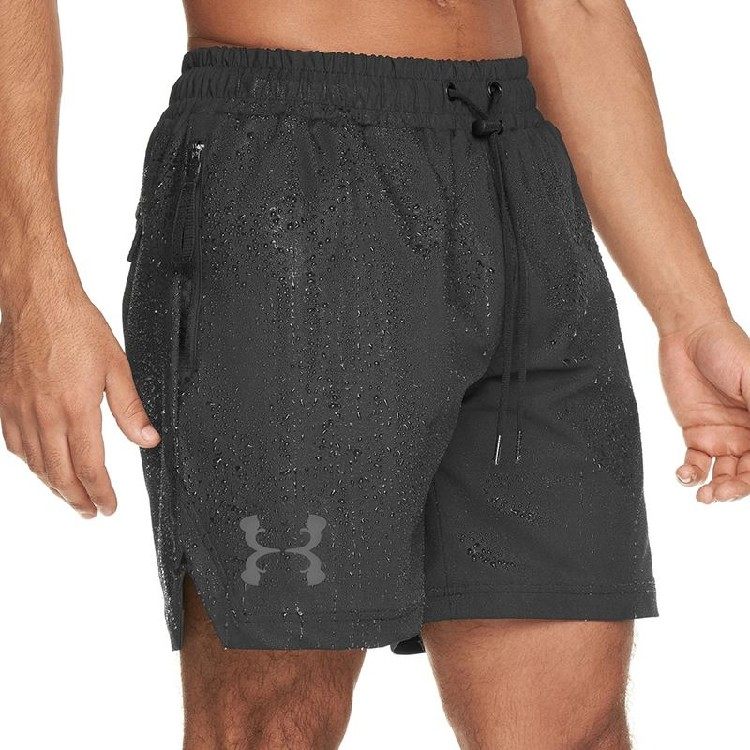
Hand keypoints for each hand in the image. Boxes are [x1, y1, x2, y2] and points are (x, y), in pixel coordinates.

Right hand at [0, 280, 159, 517]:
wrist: (37, 301)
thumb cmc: (77, 328)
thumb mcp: (117, 367)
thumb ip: (131, 409)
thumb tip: (148, 439)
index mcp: (76, 409)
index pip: (90, 467)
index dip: (102, 493)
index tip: (110, 506)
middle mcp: (44, 415)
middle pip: (60, 473)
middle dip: (78, 499)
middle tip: (91, 511)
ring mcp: (20, 410)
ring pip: (35, 463)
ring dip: (54, 485)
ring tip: (70, 496)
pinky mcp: (4, 401)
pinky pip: (15, 444)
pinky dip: (30, 463)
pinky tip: (40, 466)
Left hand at [659, 318, 749, 502]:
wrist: (689, 334)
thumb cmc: (728, 349)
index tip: (749, 482)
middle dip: (739, 488)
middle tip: (723, 493)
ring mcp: (724, 435)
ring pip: (726, 473)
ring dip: (717, 488)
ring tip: (706, 494)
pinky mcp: (697, 433)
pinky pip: (698, 462)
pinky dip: (693, 474)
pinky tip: (686, 477)